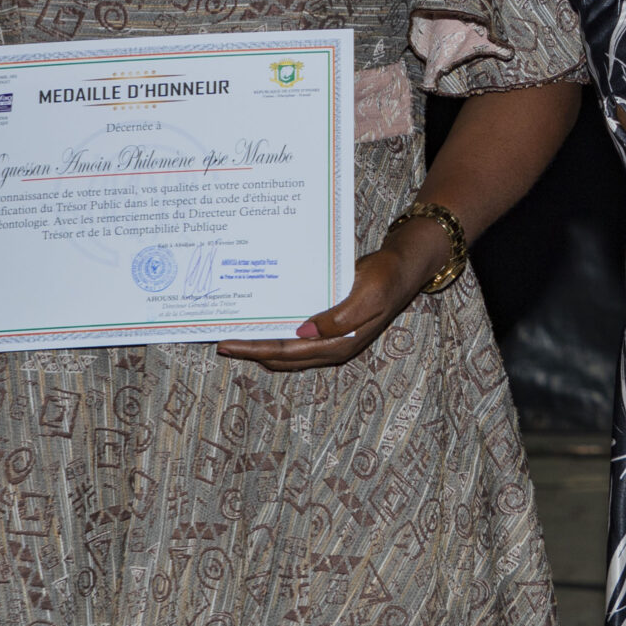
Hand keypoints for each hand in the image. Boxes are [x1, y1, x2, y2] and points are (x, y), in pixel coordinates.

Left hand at [218, 224, 441, 371]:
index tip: (228, 343)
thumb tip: (302, 333)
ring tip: (235, 337)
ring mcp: (331, 341)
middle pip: (282, 358)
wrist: (405, 266)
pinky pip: (295, 340)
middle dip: (252, 352)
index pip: (289, 353)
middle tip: (221, 342)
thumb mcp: (368, 292)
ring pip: (287, 353)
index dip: (256, 350)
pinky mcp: (329, 329)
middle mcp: (332, 348)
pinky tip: (263, 323)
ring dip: (261, 347)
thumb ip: (340, 317)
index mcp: (341, 344)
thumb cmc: (387, 276)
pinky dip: (275, 336)